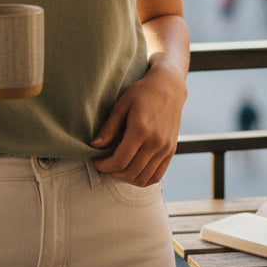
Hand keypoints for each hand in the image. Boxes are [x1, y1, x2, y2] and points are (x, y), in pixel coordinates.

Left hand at [90, 63, 187, 186]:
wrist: (168, 87)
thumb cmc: (142, 93)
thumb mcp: (121, 105)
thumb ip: (109, 128)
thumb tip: (95, 146)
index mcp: (141, 130)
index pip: (120, 160)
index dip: (104, 166)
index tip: (96, 161)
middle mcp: (156, 142)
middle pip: (130, 172)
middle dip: (112, 173)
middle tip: (104, 165)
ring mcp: (166, 148)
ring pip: (143, 178)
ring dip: (127, 179)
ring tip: (117, 169)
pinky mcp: (171, 151)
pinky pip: (157, 176)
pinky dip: (142, 179)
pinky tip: (132, 171)